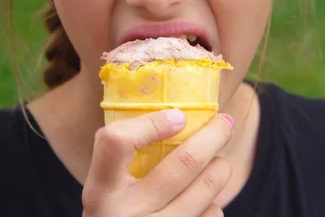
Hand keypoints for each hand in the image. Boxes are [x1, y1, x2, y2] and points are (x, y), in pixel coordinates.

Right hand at [82, 109, 233, 216]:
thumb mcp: (105, 195)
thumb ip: (121, 164)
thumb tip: (173, 116)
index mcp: (99, 193)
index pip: (117, 143)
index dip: (150, 123)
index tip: (177, 116)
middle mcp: (125, 215)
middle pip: (185, 162)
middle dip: (214, 135)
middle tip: (225, 122)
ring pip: (207, 187)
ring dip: (220, 167)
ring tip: (218, 162)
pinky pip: (212, 213)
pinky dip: (213, 201)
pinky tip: (204, 200)